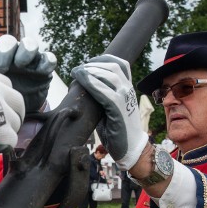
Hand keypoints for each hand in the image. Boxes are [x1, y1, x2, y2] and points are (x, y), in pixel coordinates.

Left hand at [0, 34, 56, 114]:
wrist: (20, 112)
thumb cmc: (0, 100)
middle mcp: (10, 55)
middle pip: (7, 42)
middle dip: (5, 51)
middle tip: (2, 67)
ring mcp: (29, 59)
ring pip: (29, 44)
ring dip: (26, 50)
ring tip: (22, 63)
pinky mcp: (44, 67)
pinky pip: (48, 58)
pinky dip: (46, 61)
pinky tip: (42, 70)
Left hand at [71, 55, 147, 170]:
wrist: (129, 148)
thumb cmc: (116, 129)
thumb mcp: (107, 108)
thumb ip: (100, 96)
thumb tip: (82, 88)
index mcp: (126, 88)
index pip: (119, 63)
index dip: (102, 59)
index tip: (87, 63)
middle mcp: (127, 90)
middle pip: (112, 66)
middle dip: (92, 64)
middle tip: (78, 69)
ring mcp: (125, 99)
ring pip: (109, 76)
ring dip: (90, 72)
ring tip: (77, 73)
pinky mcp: (119, 110)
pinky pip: (106, 93)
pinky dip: (93, 85)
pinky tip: (83, 82)